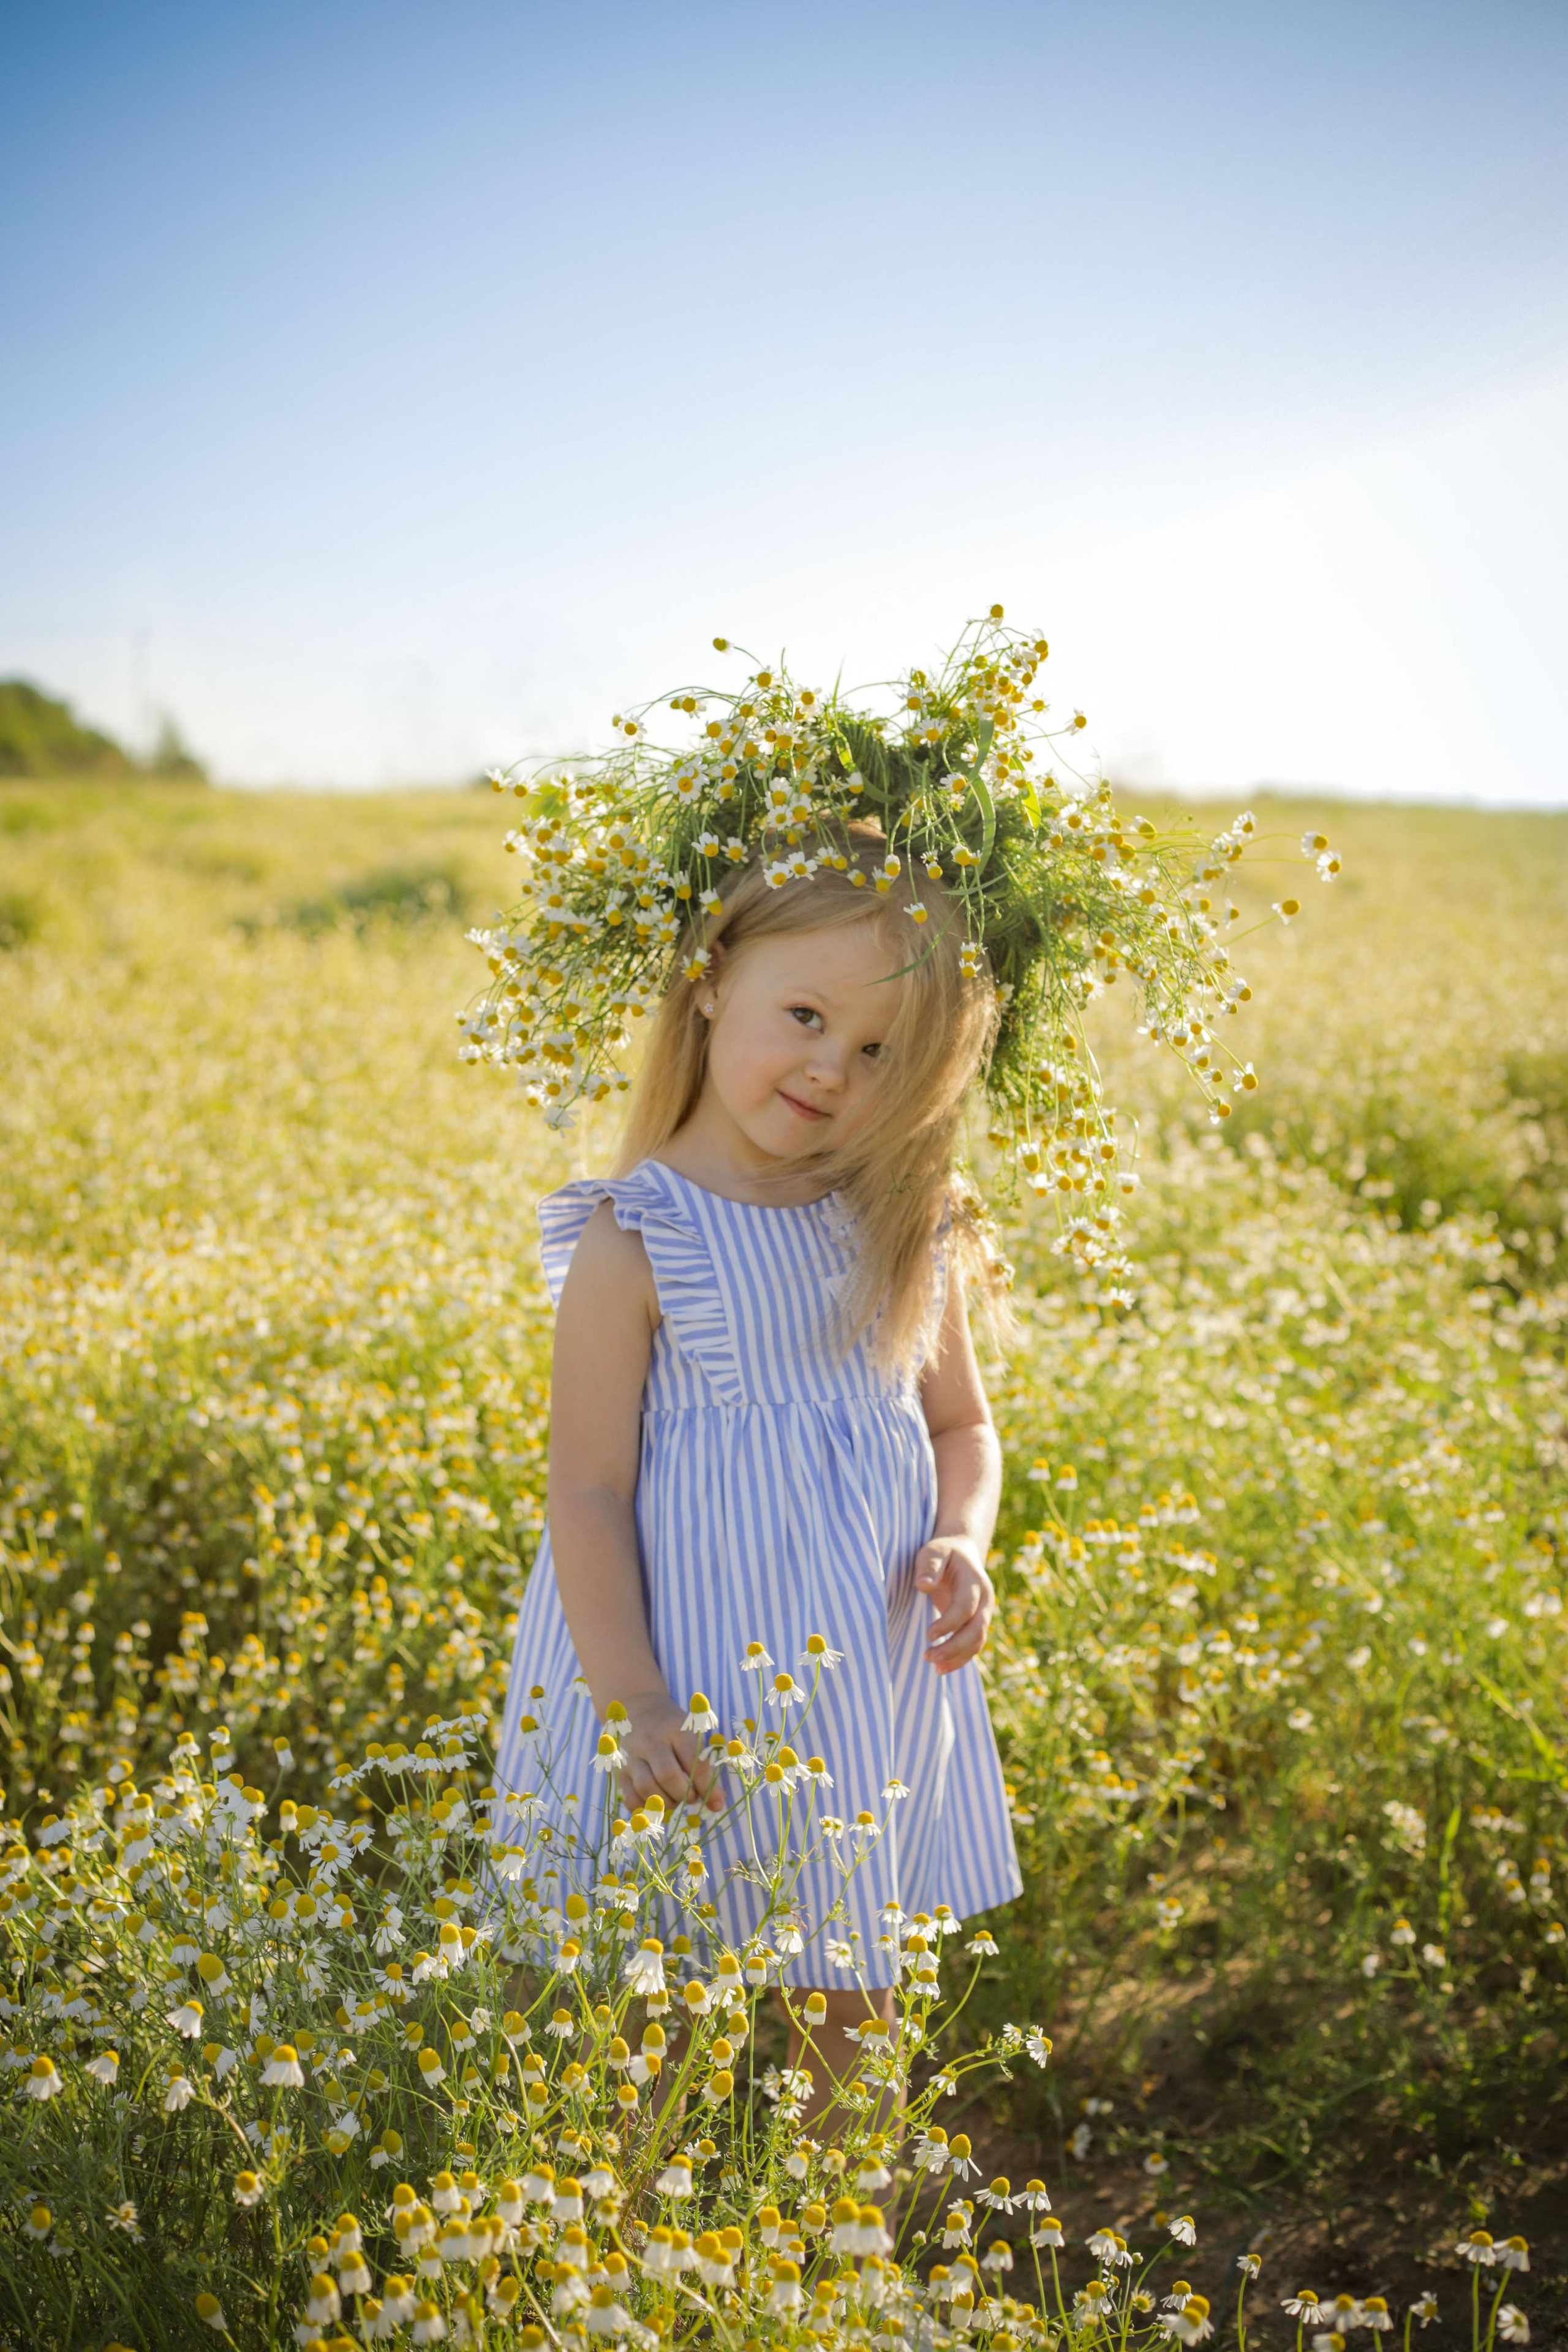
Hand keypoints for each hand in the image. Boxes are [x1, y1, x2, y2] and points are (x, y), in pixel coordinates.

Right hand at [616, 1690, 724, 1813]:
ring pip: (646, 1787)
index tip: (714, 1802)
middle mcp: (651, 1741)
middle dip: (684, 1795)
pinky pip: (630, 1797)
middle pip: (667, 1775)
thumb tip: (717, 1802)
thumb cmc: (673, 1727)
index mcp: (676, 1730)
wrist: (640, 1711)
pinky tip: (658, 1805)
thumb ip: (706, 1766)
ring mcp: (632, 1755)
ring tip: (676, 1801)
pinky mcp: (619, 1770)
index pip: (694, 1763)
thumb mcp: (692, 1735)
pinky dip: (645, 1808)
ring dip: (666, 1803)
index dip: (707, 1787)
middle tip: (692, 1798)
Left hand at [913, 1536, 993, 1672]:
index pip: (966, 1607)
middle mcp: (985, 1600)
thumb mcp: (933, 1551)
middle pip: (976, 1630)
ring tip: (934, 1667)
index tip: (929, 1635)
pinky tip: (941, 1668)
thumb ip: (929, 1566)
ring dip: (957, 1657)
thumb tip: (924, 1585)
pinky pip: (973, 1646)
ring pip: (977, 1642)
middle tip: (929, 1657)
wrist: (962, 1553)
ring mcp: (984, 1614)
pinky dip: (959, 1659)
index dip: (949, 1623)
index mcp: (975, 1581)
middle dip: (954, 1647)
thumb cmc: (944, 1553)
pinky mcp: (977, 1624)